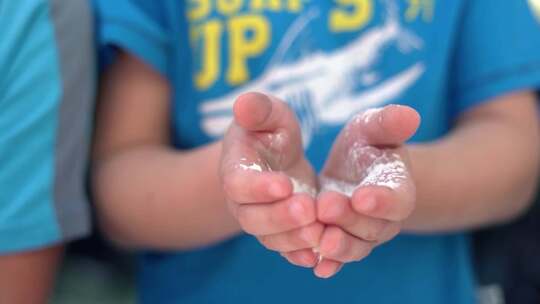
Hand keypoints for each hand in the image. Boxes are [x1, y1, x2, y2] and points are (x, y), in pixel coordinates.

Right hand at [220, 92, 322, 267]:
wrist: (276, 156)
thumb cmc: (270, 130)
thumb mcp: (268, 114)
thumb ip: (258, 109)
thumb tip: (243, 104)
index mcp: (235, 168)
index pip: (238, 183)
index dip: (258, 187)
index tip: (285, 184)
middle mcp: (242, 201)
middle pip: (252, 218)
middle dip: (279, 217)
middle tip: (308, 210)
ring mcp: (260, 220)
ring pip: (270, 238)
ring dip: (293, 238)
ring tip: (320, 232)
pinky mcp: (279, 232)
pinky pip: (285, 249)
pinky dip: (299, 255)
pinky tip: (318, 257)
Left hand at [314, 105, 419, 277]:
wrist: (354, 171)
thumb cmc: (367, 145)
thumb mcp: (373, 128)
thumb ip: (388, 123)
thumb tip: (411, 114)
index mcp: (398, 187)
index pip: (397, 198)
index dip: (382, 200)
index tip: (362, 196)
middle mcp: (385, 218)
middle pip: (372, 227)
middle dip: (349, 219)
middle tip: (325, 206)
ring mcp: (364, 235)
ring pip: (355, 246)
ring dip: (338, 245)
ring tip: (319, 239)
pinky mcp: (343, 242)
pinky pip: (338, 259)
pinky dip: (330, 264)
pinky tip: (316, 266)